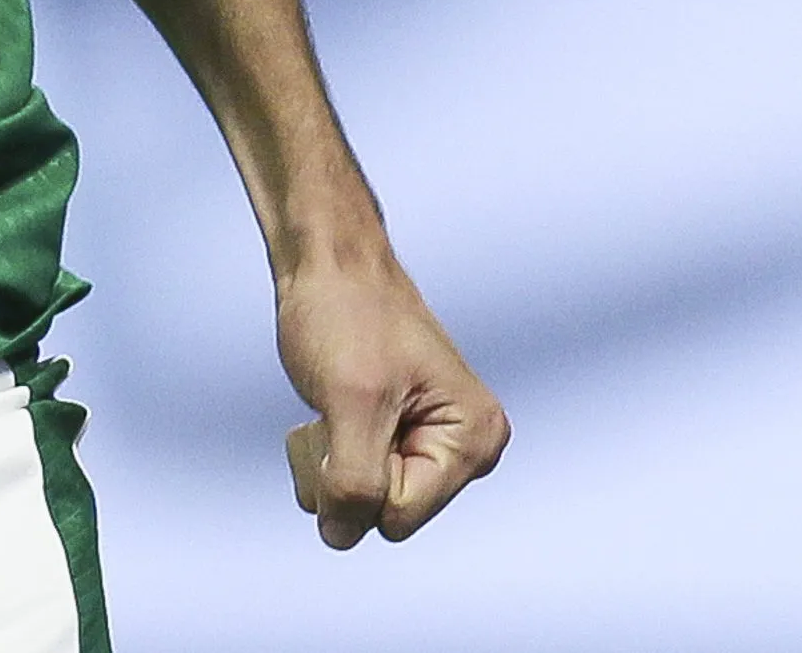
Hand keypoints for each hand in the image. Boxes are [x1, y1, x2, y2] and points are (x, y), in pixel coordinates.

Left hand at [276, 256, 507, 548]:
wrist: (328, 263)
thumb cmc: (345, 315)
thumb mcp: (351, 402)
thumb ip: (354, 481)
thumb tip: (341, 538)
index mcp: (474, 442)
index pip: (397, 516)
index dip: (355, 478)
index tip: (348, 416)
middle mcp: (464, 451)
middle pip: (383, 514)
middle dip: (341, 471)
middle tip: (338, 405)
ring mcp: (431, 445)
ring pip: (360, 502)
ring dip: (327, 460)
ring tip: (333, 401)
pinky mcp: (398, 438)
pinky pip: (352, 478)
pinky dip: (327, 451)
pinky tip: (330, 407)